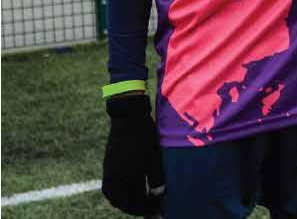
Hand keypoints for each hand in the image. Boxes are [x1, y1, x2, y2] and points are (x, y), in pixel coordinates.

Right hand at [102, 93, 164, 215]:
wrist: (128, 116)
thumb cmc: (145, 136)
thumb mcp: (154, 158)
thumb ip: (156, 178)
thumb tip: (160, 196)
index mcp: (124, 178)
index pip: (135, 203)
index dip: (147, 209)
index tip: (159, 211)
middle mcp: (112, 178)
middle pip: (122, 202)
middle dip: (136, 208)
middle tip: (151, 210)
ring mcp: (108, 171)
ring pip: (115, 196)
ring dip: (127, 202)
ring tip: (142, 203)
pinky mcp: (108, 165)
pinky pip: (111, 187)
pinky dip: (121, 193)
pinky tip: (132, 191)